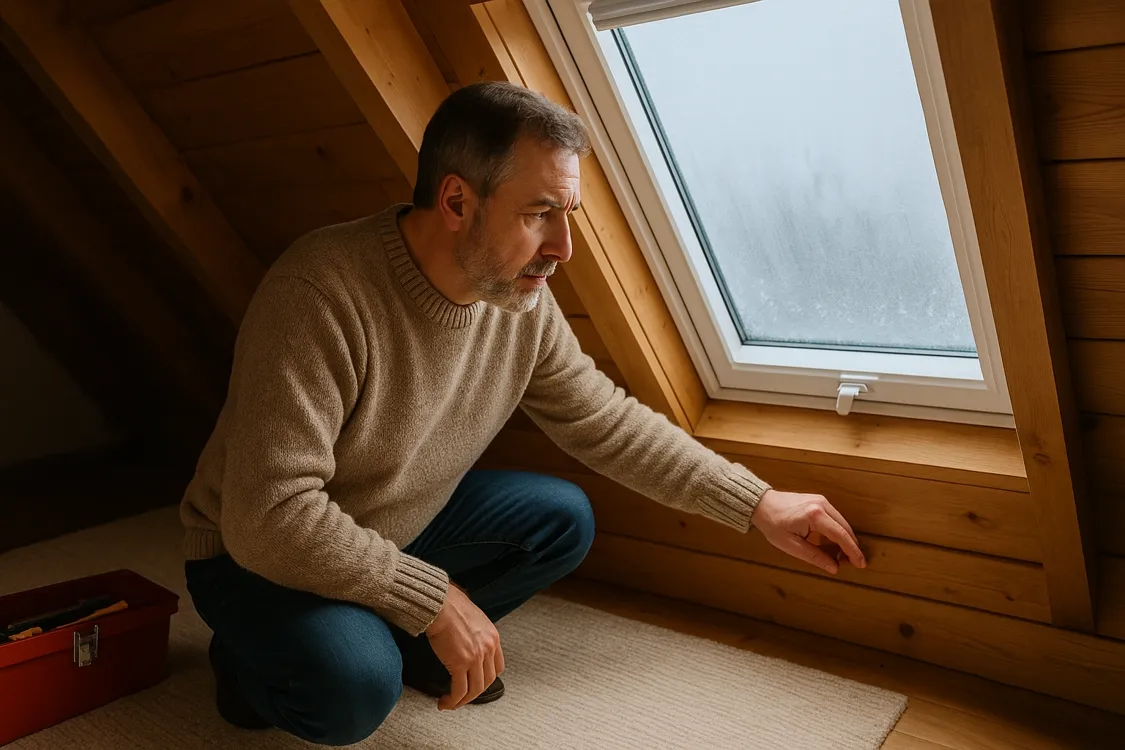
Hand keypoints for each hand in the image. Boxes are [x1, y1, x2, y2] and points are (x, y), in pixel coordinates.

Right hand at [424, 583, 503, 709]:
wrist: (440, 604)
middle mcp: (488, 648)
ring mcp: (476, 657)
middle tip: (461, 697)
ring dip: (462, 701)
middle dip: (473, 693)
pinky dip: (453, 700)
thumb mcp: (473, 617)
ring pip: (474, 690)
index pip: (497, 667)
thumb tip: (466, 640)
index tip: (475, 683)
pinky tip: (444, 702)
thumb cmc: (450, 605)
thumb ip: (475, 632)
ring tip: (450, 703)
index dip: (486, 679)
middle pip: (487, 681)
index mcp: (493, 637)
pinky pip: (459, 690)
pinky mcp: (461, 663)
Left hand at [753, 489, 865, 573]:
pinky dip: (838, 531)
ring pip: (842, 523)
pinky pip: (835, 518)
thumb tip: (834, 568)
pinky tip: (833, 543)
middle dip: (850, 547)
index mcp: (815, 516)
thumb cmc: (772, 524)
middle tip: (850, 564)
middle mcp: (822, 505)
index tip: (861, 564)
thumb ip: (814, 556)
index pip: (841, 535)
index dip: (853, 551)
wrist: (762, 504)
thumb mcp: (790, 545)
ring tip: (840, 557)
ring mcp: (822, 500)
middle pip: (845, 528)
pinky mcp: (819, 501)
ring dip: (845, 539)